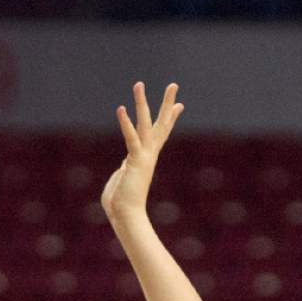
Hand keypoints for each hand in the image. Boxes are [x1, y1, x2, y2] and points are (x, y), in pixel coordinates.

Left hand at [101, 82, 182, 219]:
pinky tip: (121, 108)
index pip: (160, 133)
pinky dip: (125, 123)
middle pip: (161, 124)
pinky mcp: (134, 160)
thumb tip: (124, 165)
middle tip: (174, 84)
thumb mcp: (123, 179)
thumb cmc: (121, 203)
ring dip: (142, 103)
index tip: (180, 105)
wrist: (126, 216)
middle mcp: (149, 154)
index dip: (170, 118)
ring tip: (139, 84)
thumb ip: (124, 168)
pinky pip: (130, 138)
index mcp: (146, 157)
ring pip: (145, 124)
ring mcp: (143, 156)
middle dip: (166, 103)